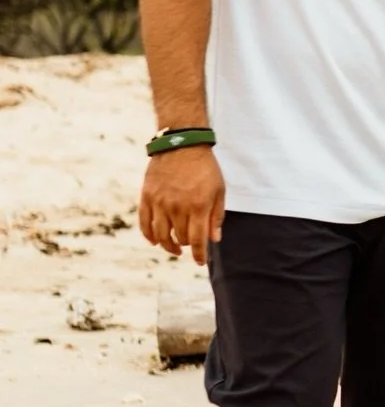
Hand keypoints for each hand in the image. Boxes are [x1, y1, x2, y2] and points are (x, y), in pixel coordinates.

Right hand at [138, 145, 225, 264]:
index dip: (199, 255)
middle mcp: (177, 207)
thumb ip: (216, 216)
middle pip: (180, 239)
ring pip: (161, 235)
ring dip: (167, 246)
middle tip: (190, 245)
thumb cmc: (204, 168)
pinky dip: (149, 235)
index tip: (200, 262)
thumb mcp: (219, 190)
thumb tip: (214, 239)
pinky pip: (144, 223)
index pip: (198, 240)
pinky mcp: (147, 197)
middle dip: (187, 246)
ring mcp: (160, 202)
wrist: (181, 145)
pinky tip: (154, 241)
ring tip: (174, 248)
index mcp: (198, 206)